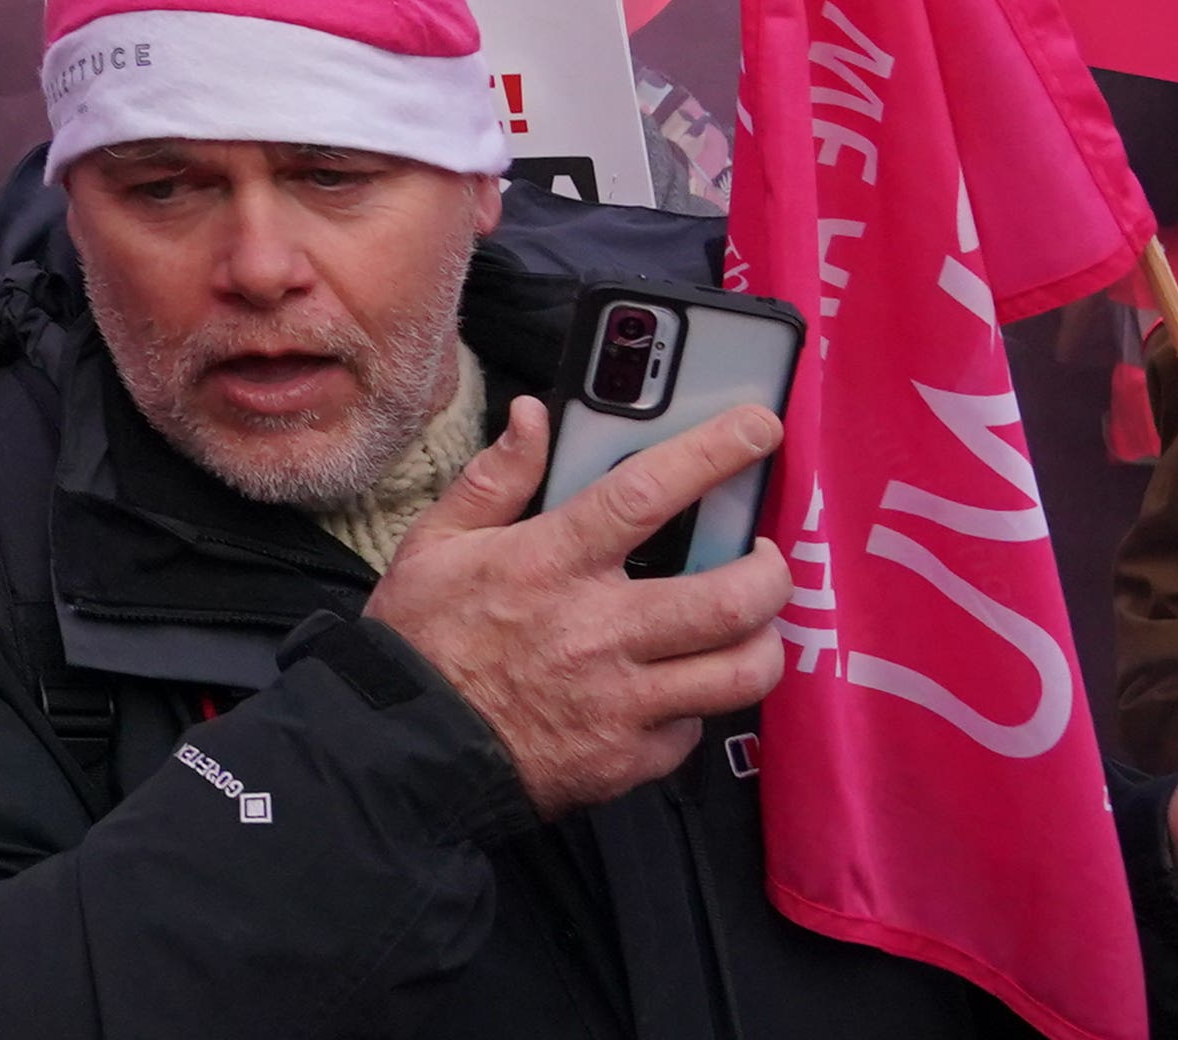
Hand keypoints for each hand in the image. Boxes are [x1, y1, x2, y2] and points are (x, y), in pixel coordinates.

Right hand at [363, 397, 789, 815]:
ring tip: (751, 627)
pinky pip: (696, 730)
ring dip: (762, 644)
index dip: (714, 454)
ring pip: (739, 673)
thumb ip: (496, 478)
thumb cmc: (422, 639)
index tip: (757, 429)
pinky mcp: (630, 760)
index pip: (648, 495)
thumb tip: (534, 415)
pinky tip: (676, 687)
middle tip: (766, 559)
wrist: (406, 748)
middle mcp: (598, 630)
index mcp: (551, 564)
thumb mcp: (438, 542)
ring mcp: (622, 701)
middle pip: (728, 599)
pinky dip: (697, 704)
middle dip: (772, 573)